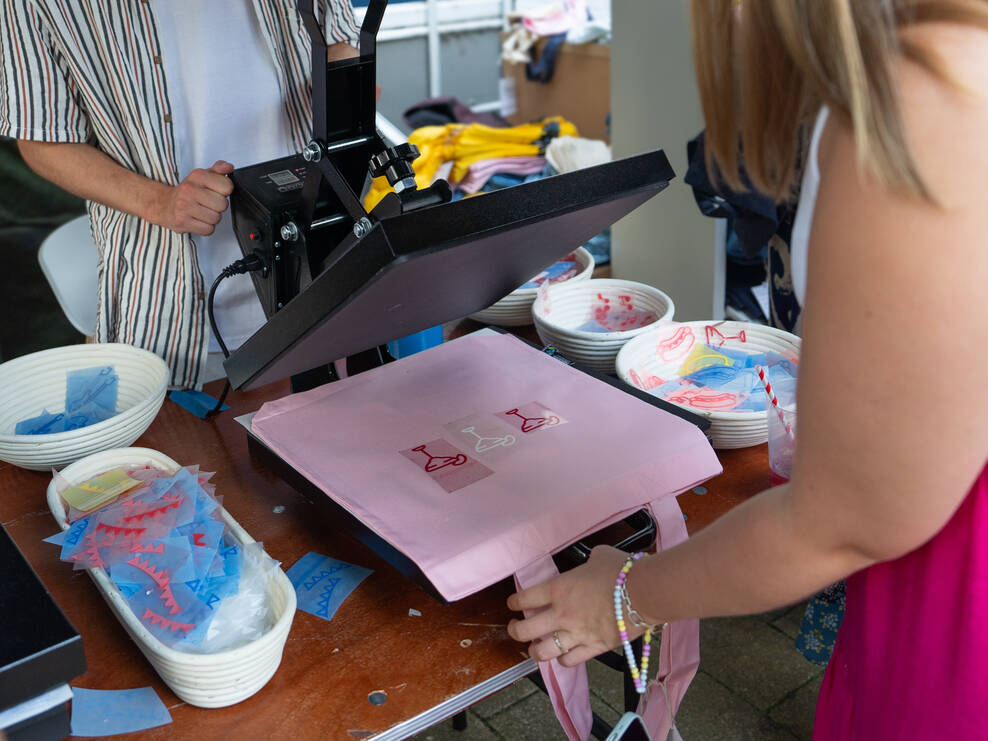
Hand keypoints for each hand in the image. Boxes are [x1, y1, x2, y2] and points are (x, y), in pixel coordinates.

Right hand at [151, 160, 233, 235]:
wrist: (163, 204)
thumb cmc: (186, 192)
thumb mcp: (201, 176)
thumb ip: (218, 170)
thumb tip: (229, 167)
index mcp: (197, 176)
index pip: (227, 186)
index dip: (226, 191)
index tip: (217, 191)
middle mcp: (189, 190)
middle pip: (222, 205)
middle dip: (219, 206)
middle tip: (209, 204)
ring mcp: (185, 206)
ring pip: (216, 218)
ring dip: (212, 218)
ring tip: (202, 212)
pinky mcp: (182, 222)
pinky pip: (208, 229)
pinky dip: (206, 227)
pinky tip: (198, 220)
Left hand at [506, 545, 644, 666]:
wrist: (644, 591)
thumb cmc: (621, 570)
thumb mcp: (599, 556)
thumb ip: (589, 561)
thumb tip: (592, 562)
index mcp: (559, 588)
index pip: (524, 598)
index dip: (513, 602)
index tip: (512, 603)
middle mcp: (562, 614)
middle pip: (525, 631)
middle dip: (515, 631)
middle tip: (515, 629)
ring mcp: (576, 634)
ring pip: (543, 652)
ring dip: (535, 652)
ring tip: (535, 649)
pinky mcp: (594, 648)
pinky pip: (570, 661)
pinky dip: (564, 660)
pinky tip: (564, 656)